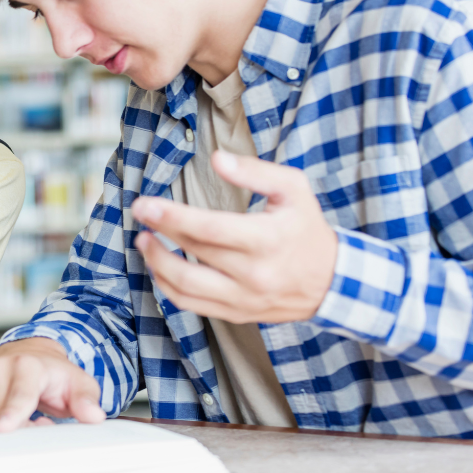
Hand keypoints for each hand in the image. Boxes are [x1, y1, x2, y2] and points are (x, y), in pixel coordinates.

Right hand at [0, 337, 104, 432]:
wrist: (27, 355)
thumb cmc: (52, 376)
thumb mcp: (78, 385)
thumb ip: (87, 400)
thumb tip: (94, 416)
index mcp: (28, 366)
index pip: (20, 394)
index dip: (12, 413)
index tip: (2, 428)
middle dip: (15, 435)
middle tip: (32, 423)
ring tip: (13, 418)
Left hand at [132, 150, 336, 324]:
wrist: (333, 282)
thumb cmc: (307, 228)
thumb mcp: (293, 190)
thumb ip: (255, 171)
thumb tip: (217, 158)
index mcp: (268, 240)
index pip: (210, 229)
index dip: (173, 217)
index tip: (145, 204)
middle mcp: (254, 274)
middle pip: (193, 254)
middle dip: (159, 231)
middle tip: (139, 211)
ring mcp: (244, 299)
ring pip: (185, 287)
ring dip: (156, 262)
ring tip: (143, 240)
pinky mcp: (236, 313)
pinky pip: (191, 305)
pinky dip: (167, 286)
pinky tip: (158, 265)